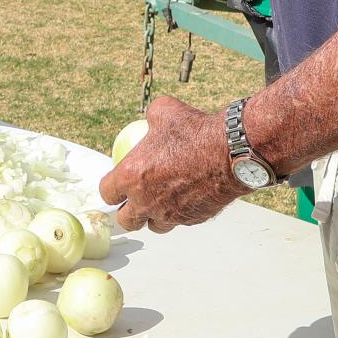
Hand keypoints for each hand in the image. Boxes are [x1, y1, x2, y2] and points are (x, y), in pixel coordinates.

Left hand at [98, 96, 243, 233]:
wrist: (229, 151)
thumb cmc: (194, 130)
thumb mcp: (163, 112)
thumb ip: (151, 120)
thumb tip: (150, 120)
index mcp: (132, 176)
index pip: (107, 193)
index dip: (110, 189)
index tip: (116, 185)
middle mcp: (147, 201)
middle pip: (126, 220)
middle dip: (127, 213)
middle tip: (134, 201)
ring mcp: (169, 214)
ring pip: (155, 226)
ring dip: (154, 216)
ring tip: (161, 201)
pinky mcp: (191, 219)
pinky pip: (180, 220)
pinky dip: (180, 212)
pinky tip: (188, 196)